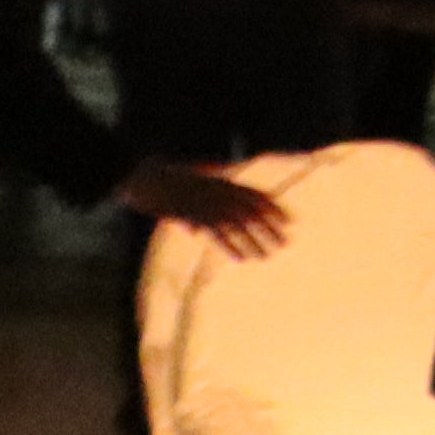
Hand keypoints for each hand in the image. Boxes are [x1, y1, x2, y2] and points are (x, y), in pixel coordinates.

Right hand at [129, 162, 291, 257]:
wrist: (143, 176)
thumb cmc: (163, 181)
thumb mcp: (186, 189)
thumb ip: (196, 210)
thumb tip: (196, 231)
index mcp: (221, 182)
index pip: (255, 195)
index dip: (274, 207)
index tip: (290, 220)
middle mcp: (219, 192)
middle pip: (251, 211)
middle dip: (270, 227)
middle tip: (287, 241)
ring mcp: (208, 203)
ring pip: (238, 224)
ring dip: (254, 240)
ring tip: (268, 255)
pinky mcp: (195, 215)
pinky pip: (217, 233)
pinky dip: (230, 246)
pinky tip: (242, 258)